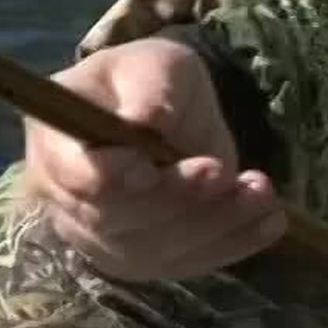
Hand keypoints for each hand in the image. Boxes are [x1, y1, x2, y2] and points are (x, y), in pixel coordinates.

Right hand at [23, 36, 285, 280]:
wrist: (168, 113)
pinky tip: (270, 220)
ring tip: (262, 192)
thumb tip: (147, 121)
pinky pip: (189, 263)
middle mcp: (71, 202)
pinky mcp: (147, 259)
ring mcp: (107, 239)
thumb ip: (149, 89)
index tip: (152, 167)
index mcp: (56, 143)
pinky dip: (234, 244)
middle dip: (178, 200)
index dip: (113, 179)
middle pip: (119, 220)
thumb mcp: (152, 64)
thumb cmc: (148, 80)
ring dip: (217, 224)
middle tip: (225, 172)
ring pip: (159, 249)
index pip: (75, 176)